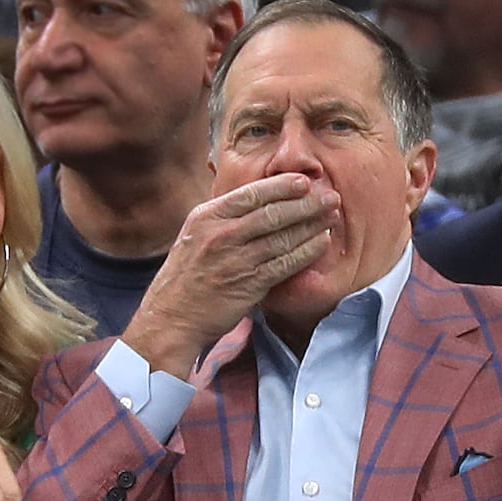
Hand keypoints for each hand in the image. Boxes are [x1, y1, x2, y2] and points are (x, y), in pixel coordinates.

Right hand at [123, 173, 338, 377]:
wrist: (170, 318)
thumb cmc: (184, 278)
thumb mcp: (193, 237)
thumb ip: (221, 219)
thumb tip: (255, 202)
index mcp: (206, 217)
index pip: (251, 193)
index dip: (282, 186)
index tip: (304, 182)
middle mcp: (220, 234)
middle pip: (272, 212)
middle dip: (306, 203)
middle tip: (329, 196)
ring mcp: (235, 259)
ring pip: (282, 236)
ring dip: (312, 224)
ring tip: (331, 216)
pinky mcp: (248, 284)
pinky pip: (285, 263)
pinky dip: (307, 252)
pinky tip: (322, 243)